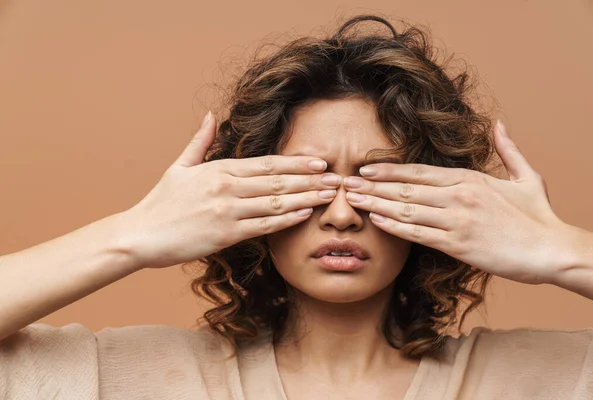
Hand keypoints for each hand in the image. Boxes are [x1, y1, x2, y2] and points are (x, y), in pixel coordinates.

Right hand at [119, 111, 340, 269]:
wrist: (139, 235)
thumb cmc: (160, 202)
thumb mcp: (179, 166)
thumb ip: (200, 141)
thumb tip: (212, 115)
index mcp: (219, 169)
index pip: (266, 164)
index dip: (296, 162)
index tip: (319, 161)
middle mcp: (227, 187)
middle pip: (278, 181)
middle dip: (310, 179)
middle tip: (337, 177)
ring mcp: (227, 211)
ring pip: (276, 202)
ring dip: (306, 198)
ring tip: (330, 195)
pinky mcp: (225, 234)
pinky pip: (263, 226)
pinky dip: (287, 220)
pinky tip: (306, 215)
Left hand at [343, 120, 570, 284]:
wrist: (553, 249)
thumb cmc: (539, 215)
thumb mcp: (526, 175)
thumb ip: (508, 148)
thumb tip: (499, 123)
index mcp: (470, 178)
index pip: (420, 172)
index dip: (389, 171)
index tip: (365, 169)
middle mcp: (459, 196)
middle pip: (406, 189)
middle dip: (373, 186)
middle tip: (345, 184)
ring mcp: (457, 220)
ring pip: (406, 210)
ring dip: (376, 204)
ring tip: (351, 200)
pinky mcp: (458, 245)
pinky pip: (419, 234)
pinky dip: (395, 227)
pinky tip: (376, 221)